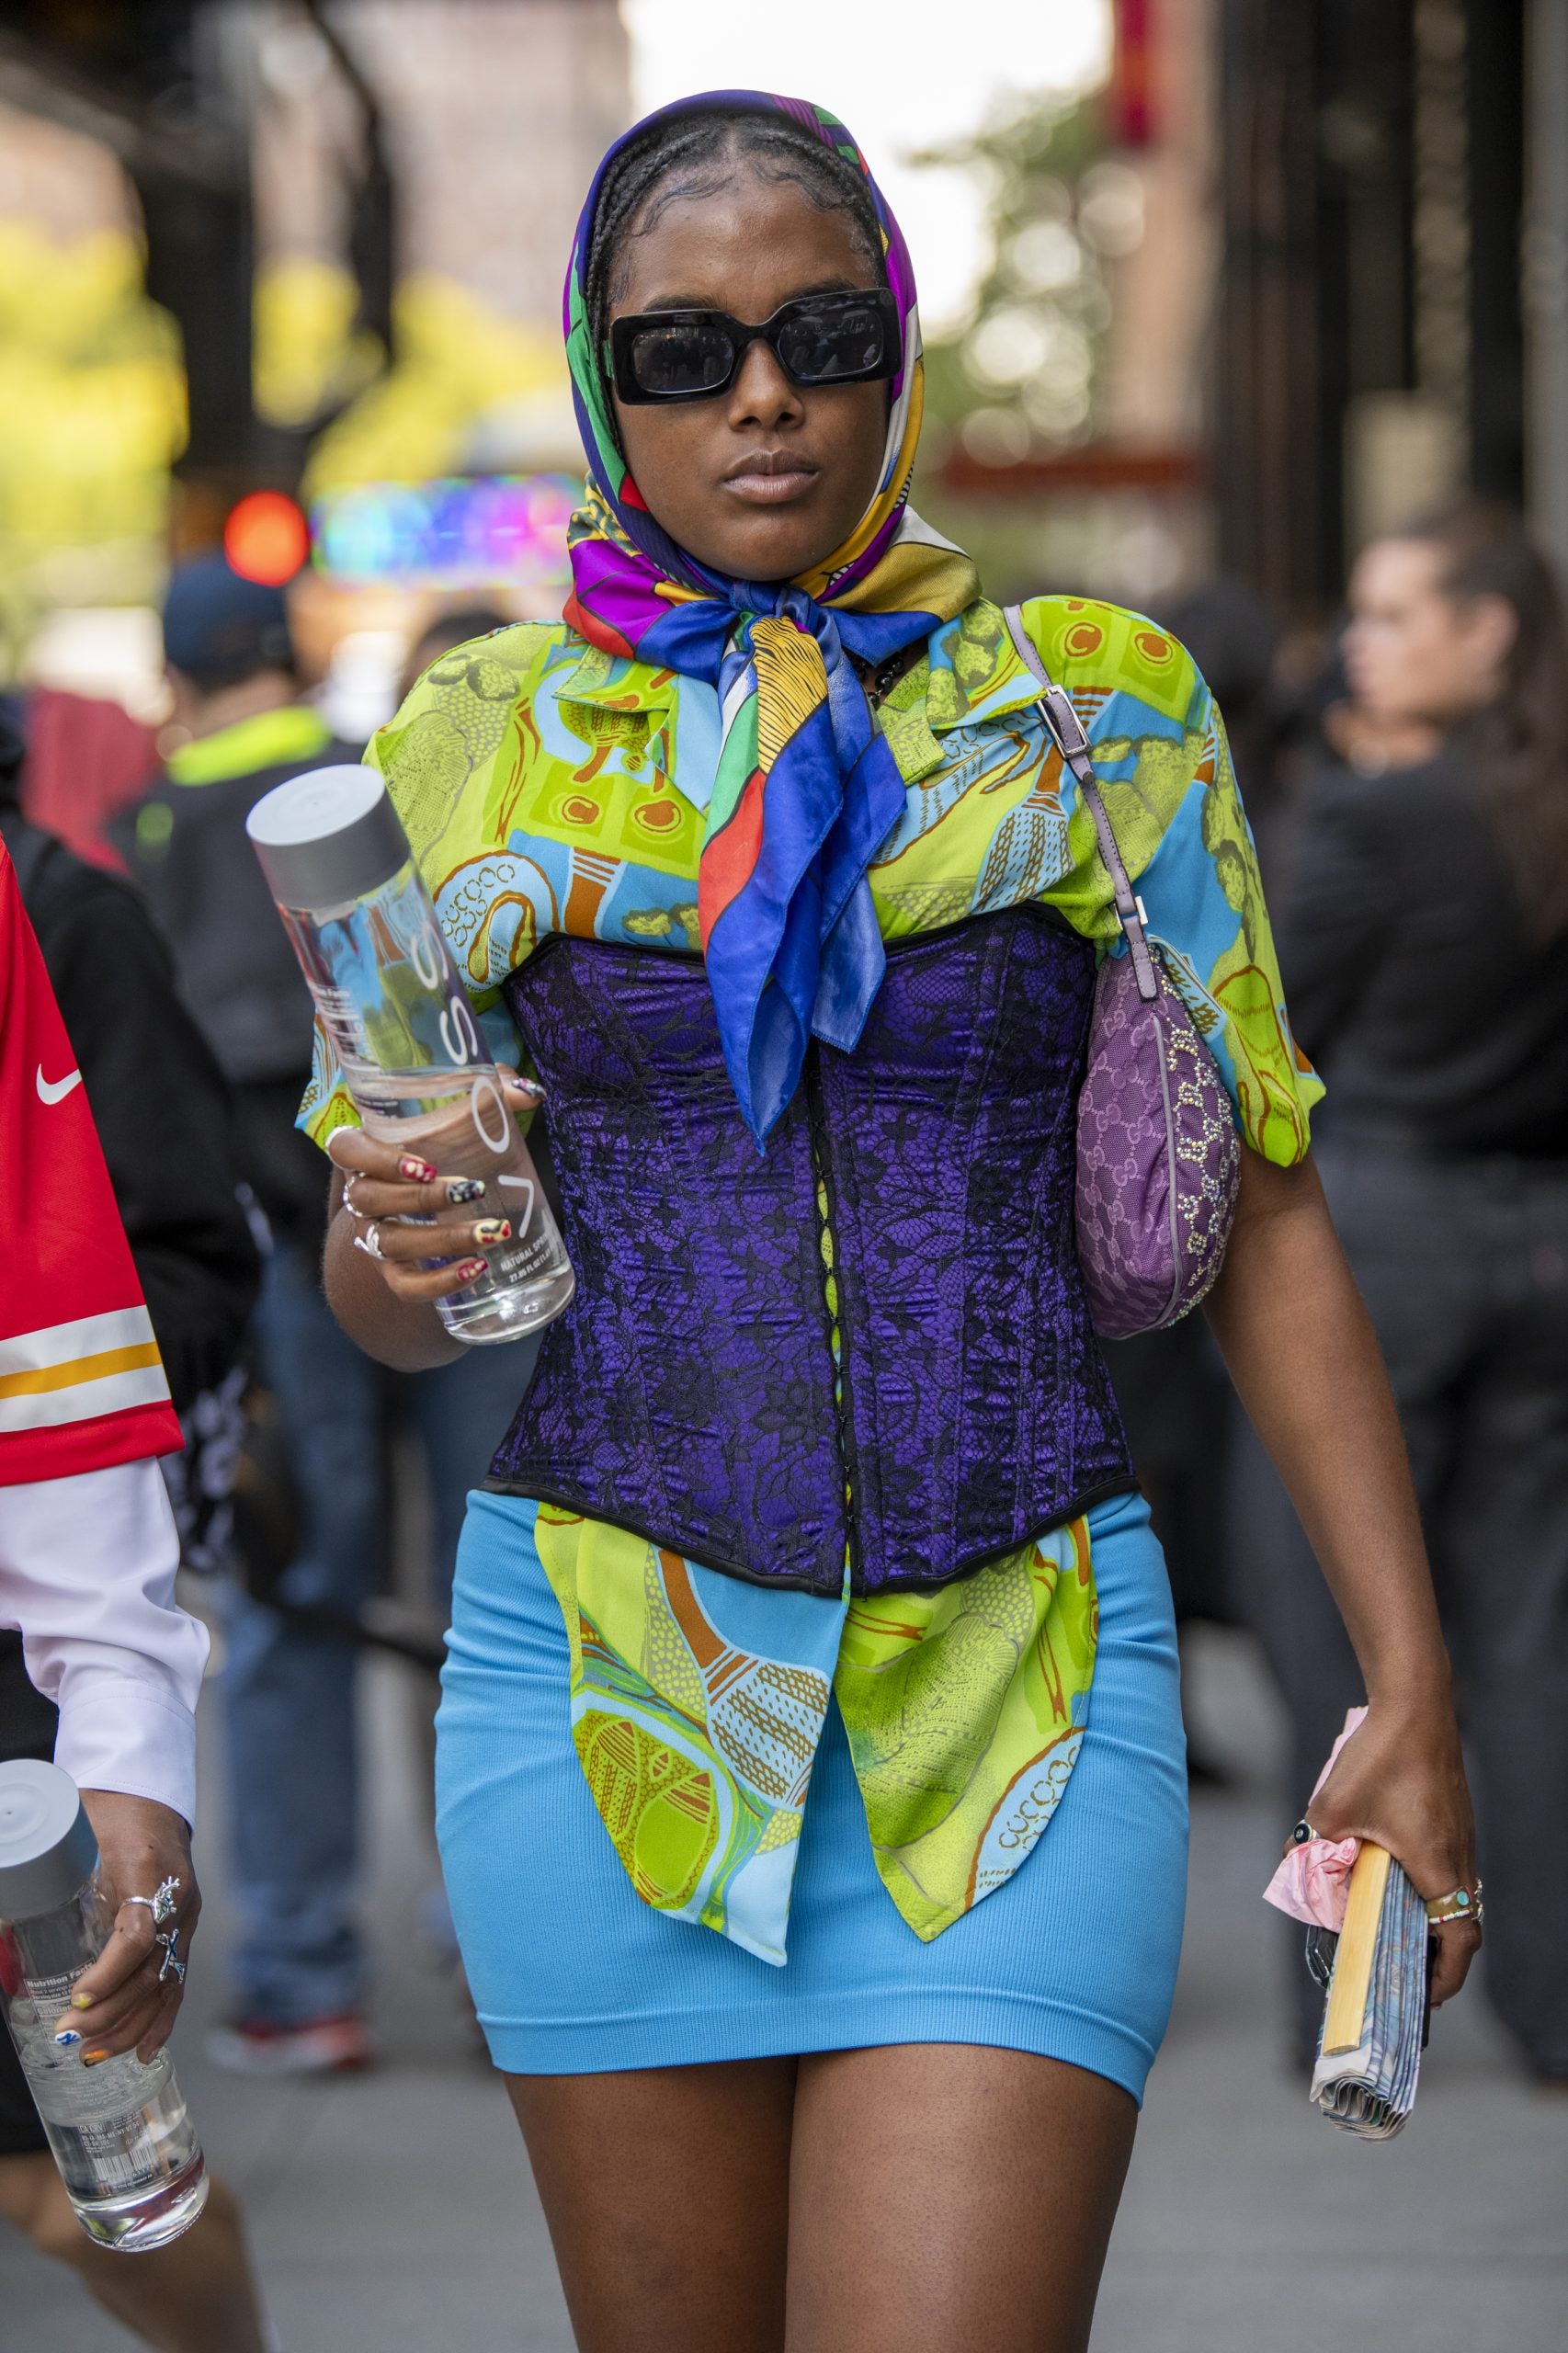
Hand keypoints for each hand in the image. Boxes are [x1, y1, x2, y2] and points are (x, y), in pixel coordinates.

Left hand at [57, 1794, 199, 2062]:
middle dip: (109, 2012)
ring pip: (166, 1985)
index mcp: (150, 1870)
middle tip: (68, 2035)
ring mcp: (187, 1917)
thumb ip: (35, 1877)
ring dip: (128, 2026)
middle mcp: (177, 1898)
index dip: (110, 1973)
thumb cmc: (105, 1811)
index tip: (77, 1997)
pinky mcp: (186, 1930)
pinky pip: (178, 1982)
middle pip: (152, 1970)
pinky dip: (161, 2021)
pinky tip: (143, 2052)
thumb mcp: (72, 1836)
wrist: (146, 1792)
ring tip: (90, 2054)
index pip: (139, 1935)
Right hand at [326, 1071, 543, 1303]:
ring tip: (492, 1232)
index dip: (375, 1159)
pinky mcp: (394, 1271)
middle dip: (422, 1199)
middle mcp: (362, 1195)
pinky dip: (439, 1282)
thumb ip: (489, 1095)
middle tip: (473, 1190)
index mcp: (367, 1152)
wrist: (420, 1210)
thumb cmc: (441, 1149)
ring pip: (391, 1243)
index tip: (423, 1164)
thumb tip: (532, 1094)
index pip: (344, 1148)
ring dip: (443, 1239)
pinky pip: (406, 1286)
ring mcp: (374, 1236)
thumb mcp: (458, 1119)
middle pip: (370, 1198)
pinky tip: (477, 1269)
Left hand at [1305, 1698, 1480, 2007]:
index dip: (1446, 1976)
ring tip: (1396, 1935)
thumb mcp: (1330, 1808)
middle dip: (1435, 1957)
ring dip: (1432, 1920)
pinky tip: (1394, 1880)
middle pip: (1460, 1924)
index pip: (1460, 1940)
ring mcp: (1462, 1835)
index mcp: (1438, 1865)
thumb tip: (1292, 1867)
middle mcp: (1460, 1857)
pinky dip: (1431, 1887)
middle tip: (1405, 1976)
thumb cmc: (1379, 1756)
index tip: (1427, 1999)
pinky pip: (1449, 1867)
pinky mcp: (1455, 1817)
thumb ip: (1310, 1845)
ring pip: (1456, 1894)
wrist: (1413, 1703)